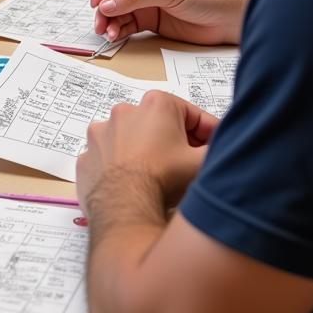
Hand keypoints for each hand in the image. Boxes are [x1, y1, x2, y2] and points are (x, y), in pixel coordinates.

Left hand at [77, 91, 218, 213]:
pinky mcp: (86, 155)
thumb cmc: (165, 178)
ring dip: (146, 153)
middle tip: (188, 166)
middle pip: (161, 125)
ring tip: (159, 177)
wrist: (126, 207)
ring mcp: (100, 133)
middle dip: (177, 143)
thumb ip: (220, 150)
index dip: (209, 134)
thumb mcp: (204, 163)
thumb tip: (226, 150)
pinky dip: (120, 167)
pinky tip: (132, 184)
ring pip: (132, 140)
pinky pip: (109, 158)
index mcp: (156, 105)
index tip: (214, 150)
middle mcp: (124, 111)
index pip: (193, 115)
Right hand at [91, 0, 246, 45]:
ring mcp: (145, 4)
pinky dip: (118, 31)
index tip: (98, 1)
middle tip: (100, 23)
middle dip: (102, 8)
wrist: (227, 19)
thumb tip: (106, 4)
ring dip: (109, 22)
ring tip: (110, 34)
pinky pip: (126, 25)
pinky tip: (117, 37)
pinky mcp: (150, 22)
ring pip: (115, 11)